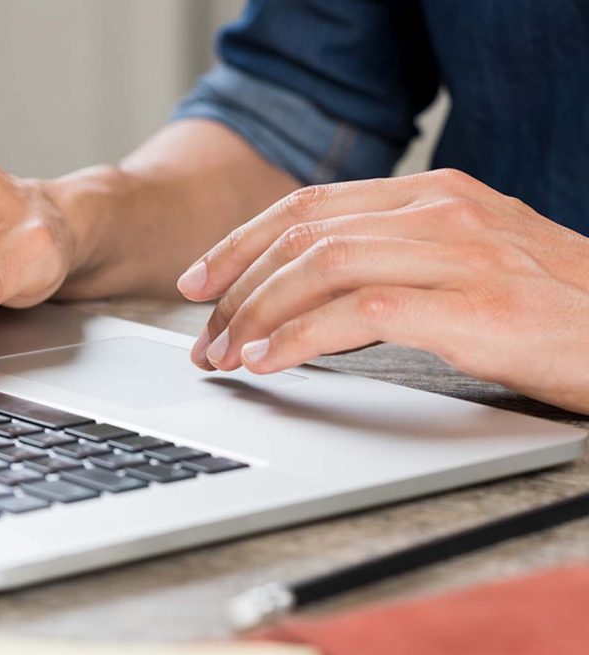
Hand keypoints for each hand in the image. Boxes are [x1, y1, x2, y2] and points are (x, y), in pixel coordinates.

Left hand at [176, 169, 588, 413]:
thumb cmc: (554, 307)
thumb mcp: (470, 260)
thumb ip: (396, 258)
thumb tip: (310, 291)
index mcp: (433, 194)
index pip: (309, 205)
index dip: (241, 241)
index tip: (199, 279)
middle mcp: (440, 210)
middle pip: (301, 233)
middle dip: (235, 285)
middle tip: (202, 334)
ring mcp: (458, 253)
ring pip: (319, 267)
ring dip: (256, 314)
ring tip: (224, 354)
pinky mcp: (472, 306)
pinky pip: (358, 314)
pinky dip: (300, 339)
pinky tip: (269, 362)